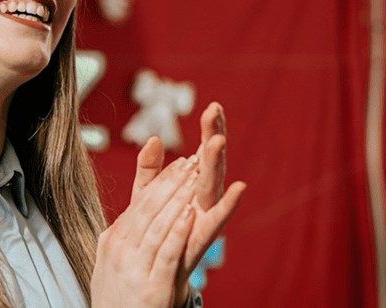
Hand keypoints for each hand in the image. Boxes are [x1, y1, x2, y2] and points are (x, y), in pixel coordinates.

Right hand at [91, 153, 198, 306]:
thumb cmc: (122, 288)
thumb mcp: (120, 249)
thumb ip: (135, 217)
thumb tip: (142, 190)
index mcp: (114, 239)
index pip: (140, 201)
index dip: (164, 180)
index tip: (183, 162)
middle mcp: (121, 251)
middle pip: (149, 208)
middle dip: (173, 182)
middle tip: (193, 161)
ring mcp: (135, 269)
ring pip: (158, 226)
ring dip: (178, 200)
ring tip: (195, 180)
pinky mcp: (152, 288)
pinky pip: (166, 254)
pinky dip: (178, 232)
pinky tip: (190, 214)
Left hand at [131, 102, 245, 305]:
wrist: (153, 279)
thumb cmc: (155, 236)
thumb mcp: (147, 200)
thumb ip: (150, 171)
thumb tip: (152, 138)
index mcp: (192, 188)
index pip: (203, 153)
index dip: (209, 130)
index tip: (213, 105)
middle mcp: (203, 200)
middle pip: (211, 163)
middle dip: (215, 137)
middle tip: (216, 111)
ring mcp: (204, 218)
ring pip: (213, 185)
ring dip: (217, 162)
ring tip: (218, 140)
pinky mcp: (201, 238)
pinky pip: (217, 220)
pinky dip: (228, 204)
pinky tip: (239, 187)